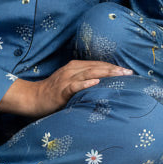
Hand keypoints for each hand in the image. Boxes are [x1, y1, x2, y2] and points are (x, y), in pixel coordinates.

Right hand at [0, 60, 132, 118]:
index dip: (113, 67)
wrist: (33, 98)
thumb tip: (104, 84)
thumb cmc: (54, 93)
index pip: (98, 65)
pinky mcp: (61, 90)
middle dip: (114, 69)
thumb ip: (84, 81)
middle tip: (129, 73)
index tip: (128, 71)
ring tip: (119, 75)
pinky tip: (95, 83)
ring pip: (89, 73)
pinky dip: (85, 83)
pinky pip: (74, 85)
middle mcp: (72, 70)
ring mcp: (66, 79)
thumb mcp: (70, 83)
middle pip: (96, 67)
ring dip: (105, 74)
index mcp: (75, 67)